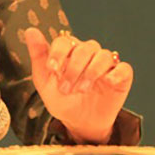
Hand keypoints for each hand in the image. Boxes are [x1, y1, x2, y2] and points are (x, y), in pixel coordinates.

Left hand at [24, 28, 132, 143]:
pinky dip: (116, 74)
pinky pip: (124, 68)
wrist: (79, 122)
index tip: (52, 69)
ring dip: (91, 72)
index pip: (65, 40)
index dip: (58, 52)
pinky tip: (107, 82)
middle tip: (65, 88)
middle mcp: (88, 54)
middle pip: (85, 48)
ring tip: (82, 89)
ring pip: (103, 55)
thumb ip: (39, 56)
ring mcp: (106, 65)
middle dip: (73, 68)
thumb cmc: (62, 100)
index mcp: (69, 52)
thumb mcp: (44, 81)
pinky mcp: (121, 77)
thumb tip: (30, 31)